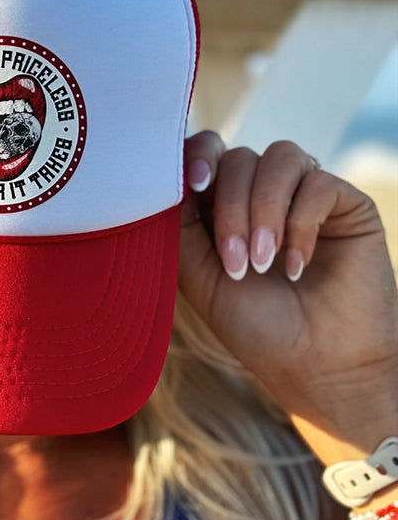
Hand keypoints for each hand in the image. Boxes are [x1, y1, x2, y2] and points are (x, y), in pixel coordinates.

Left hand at [178, 132, 397, 458]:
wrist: (316, 366)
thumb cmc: (254, 325)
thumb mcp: (198, 274)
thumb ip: (180, 224)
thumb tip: (172, 176)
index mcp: (223, 203)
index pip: (208, 152)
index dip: (199, 155)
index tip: (196, 184)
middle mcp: (263, 192)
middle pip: (238, 158)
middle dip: (230, 209)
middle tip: (236, 264)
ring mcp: (305, 194)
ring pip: (279, 157)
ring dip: (263, 210)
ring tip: (262, 263)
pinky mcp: (347, 204)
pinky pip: (319, 182)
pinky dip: (302, 223)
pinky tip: (297, 266)